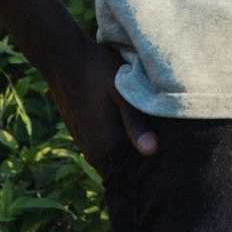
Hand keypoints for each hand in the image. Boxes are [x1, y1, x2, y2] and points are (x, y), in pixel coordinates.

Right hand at [44, 33, 157, 175]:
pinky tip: (128, 124)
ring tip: (149, 133)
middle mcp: (93, 153)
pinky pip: (104, 148)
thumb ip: (135, 123)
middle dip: (140, 162)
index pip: (132, 174)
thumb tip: (151, 151)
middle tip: (163, 145)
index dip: (150, 168)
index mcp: (105, 147)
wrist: (63, 58)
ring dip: (128, 151)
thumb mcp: (121, 93)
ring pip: (113, 159)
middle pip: (122, 169)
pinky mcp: (81, 134)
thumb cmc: (96, 72)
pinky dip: (117, 143)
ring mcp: (85, 144)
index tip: (168, 158)